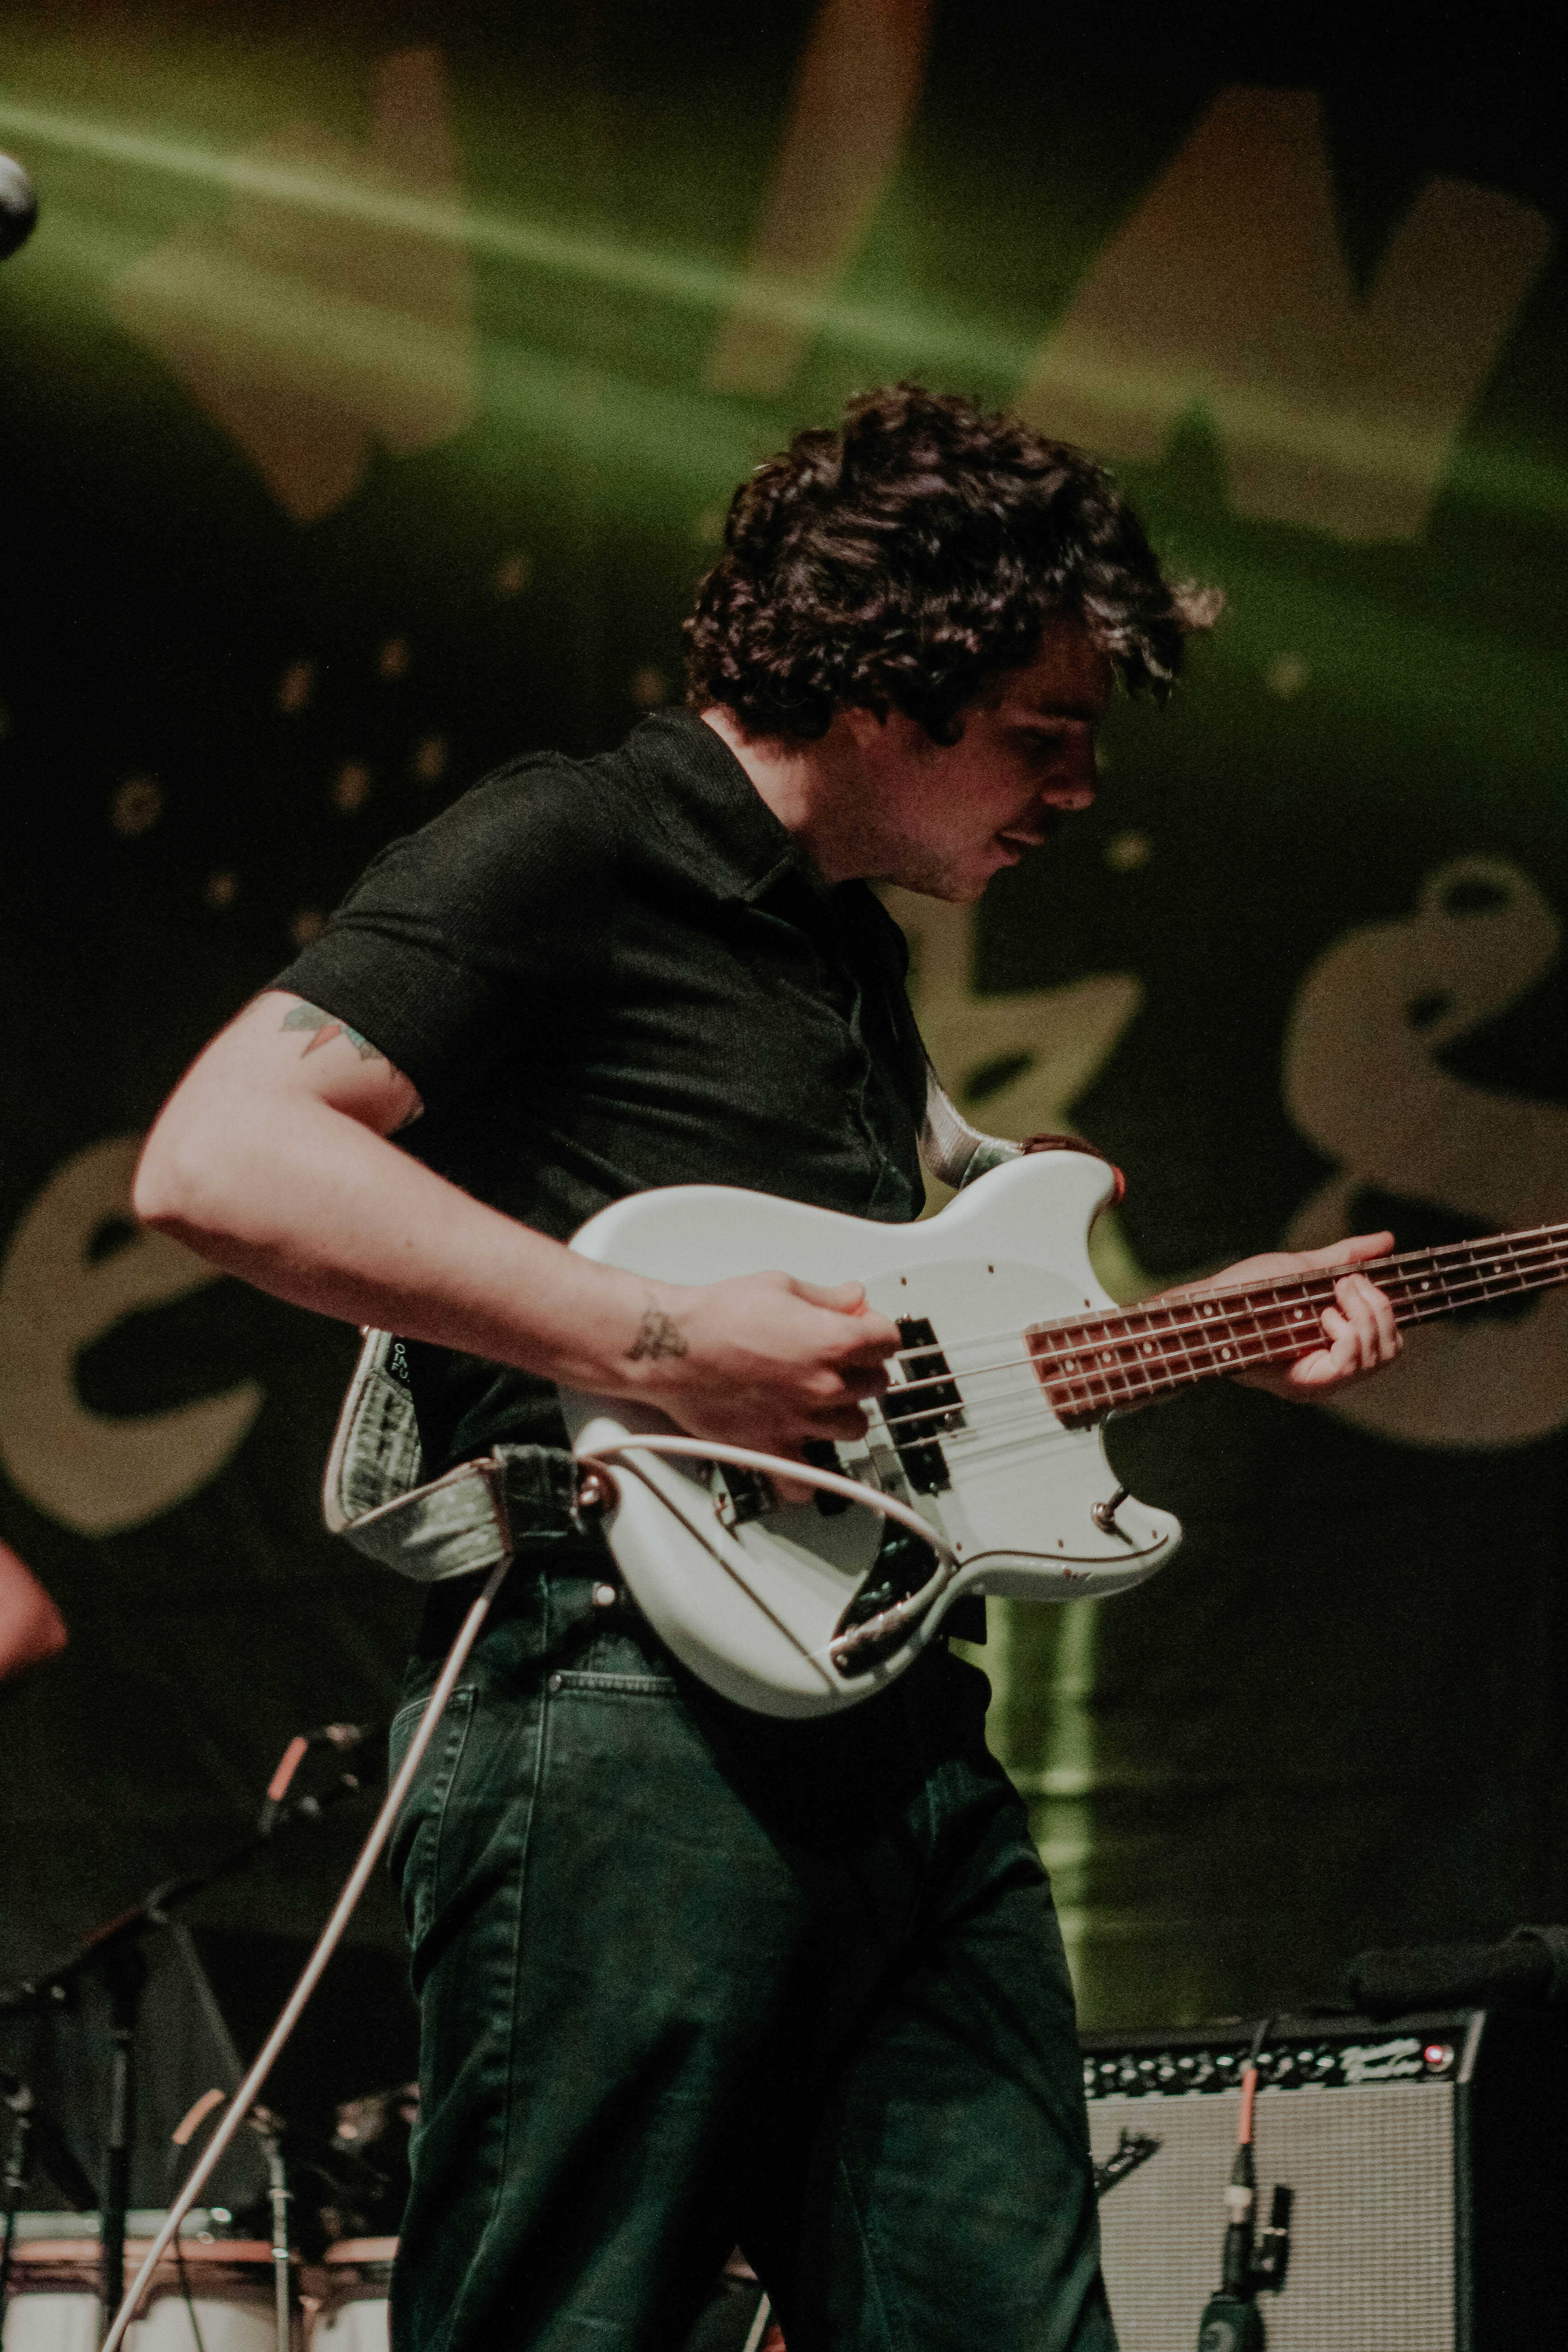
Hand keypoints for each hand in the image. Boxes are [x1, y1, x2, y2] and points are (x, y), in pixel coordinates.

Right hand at [618, 1271, 900, 1495]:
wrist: (670, 1347)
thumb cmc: (717, 1316)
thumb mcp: (779, 1287)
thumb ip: (826, 1299)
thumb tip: (852, 1299)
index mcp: (833, 1342)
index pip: (889, 1341)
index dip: (877, 1331)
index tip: (865, 1330)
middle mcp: (826, 1386)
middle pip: (876, 1384)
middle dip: (861, 1368)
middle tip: (836, 1360)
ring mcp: (802, 1422)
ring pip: (854, 1428)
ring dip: (843, 1414)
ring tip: (819, 1400)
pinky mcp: (774, 1448)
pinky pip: (806, 1481)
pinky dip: (808, 1476)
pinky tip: (802, 1456)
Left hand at [1174, 1231, 1401, 1401]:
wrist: (1212, 1304)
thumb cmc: (1250, 1288)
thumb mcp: (1307, 1268)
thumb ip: (1347, 1258)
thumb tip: (1388, 1240)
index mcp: (1337, 1349)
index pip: (1392, 1344)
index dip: (1388, 1311)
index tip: (1360, 1281)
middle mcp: (1334, 1374)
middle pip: (1392, 1351)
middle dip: (1379, 1309)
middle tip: (1346, 1284)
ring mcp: (1321, 1383)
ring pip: (1377, 1358)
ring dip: (1364, 1316)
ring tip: (1335, 1294)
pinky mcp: (1305, 1384)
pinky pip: (1350, 1365)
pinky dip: (1348, 1332)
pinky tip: (1325, 1314)